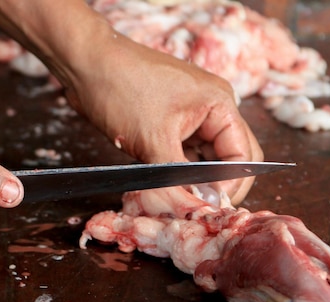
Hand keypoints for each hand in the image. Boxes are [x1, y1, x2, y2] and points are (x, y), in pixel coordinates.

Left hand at [64, 34, 263, 203]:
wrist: (86, 64)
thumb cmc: (121, 88)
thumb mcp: (153, 141)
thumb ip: (179, 179)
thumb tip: (197, 208)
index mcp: (220, 104)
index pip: (243, 155)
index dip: (231, 185)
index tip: (210, 208)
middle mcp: (213, 109)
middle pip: (232, 158)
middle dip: (219, 185)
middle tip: (200, 209)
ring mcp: (193, 116)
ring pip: (208, 159)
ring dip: (198, 181)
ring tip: (183, 201)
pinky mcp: (173, 124)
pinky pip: (187, 155)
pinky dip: (181, 173)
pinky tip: (170, 187)